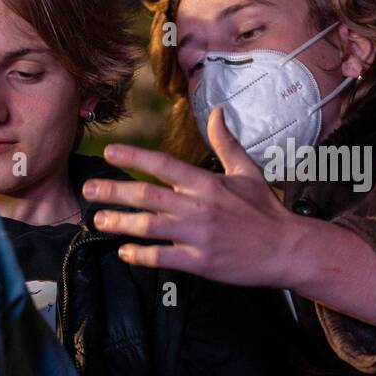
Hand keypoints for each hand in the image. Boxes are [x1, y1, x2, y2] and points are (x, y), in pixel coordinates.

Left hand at [82, 107, 306, 286]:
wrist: (287, 249)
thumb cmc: (265, 210)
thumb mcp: (247, 171)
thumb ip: (226, 143)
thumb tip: (217, 112)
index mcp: (207, 183)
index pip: (164, 165)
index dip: (134, 158)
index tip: (109, 153)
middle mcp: (199, 207)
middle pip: (147, 196)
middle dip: (113, 191)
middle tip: (87, 190)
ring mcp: (198, 235)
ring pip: (149, 227)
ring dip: (120, 223)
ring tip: (98, 220)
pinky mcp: (200, 262)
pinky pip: (162, 257)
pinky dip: (140, 255)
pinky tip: (124, 253)